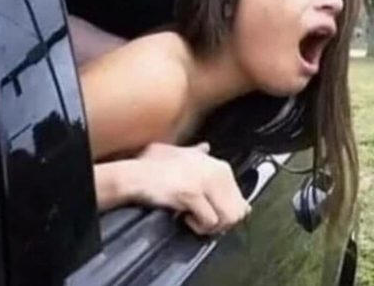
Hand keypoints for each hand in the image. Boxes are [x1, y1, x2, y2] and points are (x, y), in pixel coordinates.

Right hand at [132, 142, 251, 234]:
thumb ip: (195, 151)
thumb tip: (206, 147)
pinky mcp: (193, 194)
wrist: (134, 175)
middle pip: (237, 210)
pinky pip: (209, 221)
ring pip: (228, 218)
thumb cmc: (151, 165)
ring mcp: (205, 181)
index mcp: (215, 163)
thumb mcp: (175, 151)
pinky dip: (199, 226)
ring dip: (212, 226)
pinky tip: (186, 219)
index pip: (239, 197)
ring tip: (196, 222)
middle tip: (204, 221)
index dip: (227, 210)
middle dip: (222, 220)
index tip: (211, 213)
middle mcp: (215, 170)